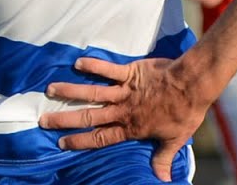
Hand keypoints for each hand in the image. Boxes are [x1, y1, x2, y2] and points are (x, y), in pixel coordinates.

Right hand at [40, 57, 208, 181]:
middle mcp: (123, 110)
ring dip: (71, 92)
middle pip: (89, 116)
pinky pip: (109, 69)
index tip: (62, 143)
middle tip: (44, 120)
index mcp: (131, 128)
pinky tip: (78, 63)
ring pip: (93, 92)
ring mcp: (126, 91)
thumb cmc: (185, 112)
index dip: (80, 141)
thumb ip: (163, 159)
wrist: (193, 84)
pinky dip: (94, 66)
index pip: (100, 137)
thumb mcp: (175, 140)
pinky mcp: (132, 72)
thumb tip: (163, 181)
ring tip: (50, 89)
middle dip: (65, 119)